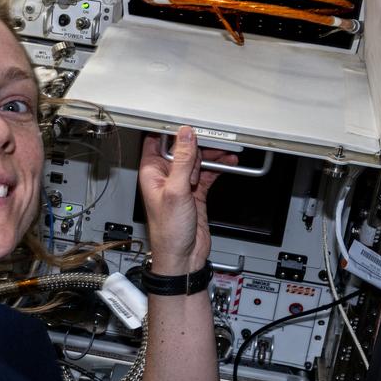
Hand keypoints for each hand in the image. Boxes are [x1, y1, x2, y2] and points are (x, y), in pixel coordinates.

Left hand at [138, 127, 236, 274]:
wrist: (182, 258)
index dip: (172, 130)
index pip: (158, 141)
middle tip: (213, 143)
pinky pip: (208, 173)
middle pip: (182, 149)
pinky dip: (218, 168)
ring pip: (197, 160)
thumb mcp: (176, 191)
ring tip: (225, 154)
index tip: (188, 122)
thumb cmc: (168, 232)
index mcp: (152, 172)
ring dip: (211, 157)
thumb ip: (182, 161)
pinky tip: (228, 164)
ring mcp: (182, 184)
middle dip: (198, 145)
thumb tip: (185, 135)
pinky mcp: (195, 192)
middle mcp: (166, 176)